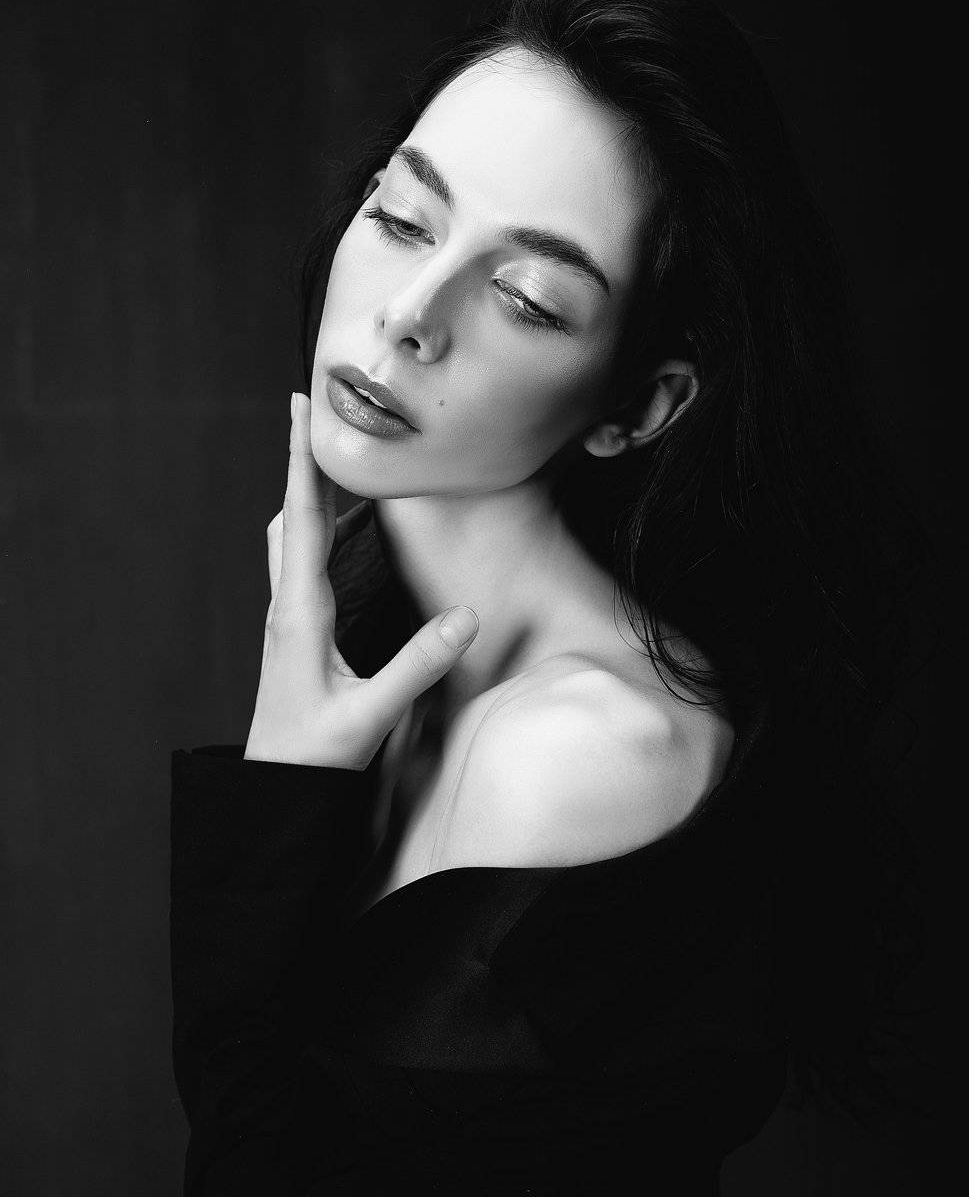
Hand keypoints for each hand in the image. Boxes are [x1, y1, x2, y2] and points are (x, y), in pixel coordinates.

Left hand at [244, 392, 479, 769]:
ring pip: (292, 540)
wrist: (272, 793)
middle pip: (291, 515)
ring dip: (312, 496)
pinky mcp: (296, 636)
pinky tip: (345, 536)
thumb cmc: (312, 757)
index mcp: (301, 614)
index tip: (299, 403)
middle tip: (317, 414)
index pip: (302, 518)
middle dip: (303, 462)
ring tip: (338, 463)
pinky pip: (303, 566)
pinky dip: (321, 532)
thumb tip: (467, 617)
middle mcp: (288, 608)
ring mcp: (288, 621)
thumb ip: (419, 666)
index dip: (300, 457)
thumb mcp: (370, 715)